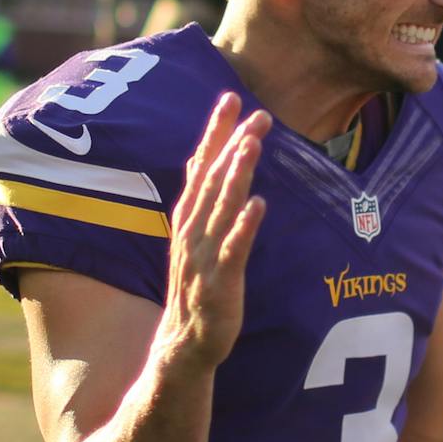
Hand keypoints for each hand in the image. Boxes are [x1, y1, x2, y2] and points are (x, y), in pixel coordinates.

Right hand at [157, 95, 268, 372]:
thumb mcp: (195, 236)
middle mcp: (191, 231)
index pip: (200, 165)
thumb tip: (204, 156)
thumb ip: (202, 198)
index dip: (214, 132)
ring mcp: (203, 257)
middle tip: (256, 113)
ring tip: (254, 144)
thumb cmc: (196, 286)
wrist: (184, 345)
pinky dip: (243, 226)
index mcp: (188, 218)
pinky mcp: (218, 284)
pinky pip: (232, 251)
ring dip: (237, 174)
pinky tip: (258, 204)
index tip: (230, 97)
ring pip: (220, 209)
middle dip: (233, 144)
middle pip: (212, 180)